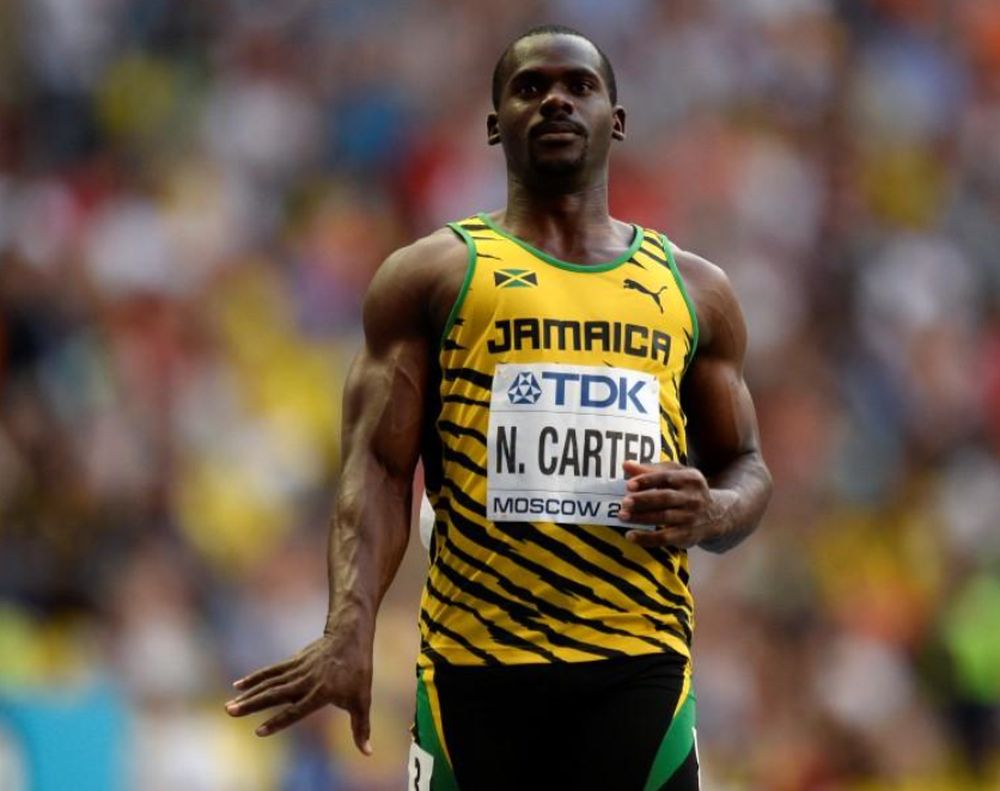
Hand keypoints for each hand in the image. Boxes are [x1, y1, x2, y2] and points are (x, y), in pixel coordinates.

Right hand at [225, 632, 373, 753]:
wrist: (350, 636)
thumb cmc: (358, 670)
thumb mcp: (363, 699)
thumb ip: (361, 727)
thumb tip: (367, 752)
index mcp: (321, 693)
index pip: (296, 710)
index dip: (278, 722)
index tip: (259, 732)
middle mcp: (306, 681)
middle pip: (275, 695)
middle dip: (253, 705)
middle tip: (231, 712)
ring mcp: (298, 670)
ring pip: (270, 683)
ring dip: (249, 694)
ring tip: (229, 706)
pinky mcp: (294, 661)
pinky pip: (272, 671)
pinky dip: (255, 677)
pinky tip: (238, 685)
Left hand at [618, 460, 731, 547]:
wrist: (716, 515)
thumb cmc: (687, 490)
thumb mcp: (676, 475)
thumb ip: (651, 470)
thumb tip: (625, 465)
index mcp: (690, 478)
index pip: (666, 477)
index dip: (647, 481)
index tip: (629, 485)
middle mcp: (693, 497)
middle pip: (665, 498)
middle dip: (643, 500)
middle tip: (624, 502)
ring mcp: (691, 517)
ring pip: (663, 518)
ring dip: (641, 518)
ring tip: (622, 516)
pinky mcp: (686, 535)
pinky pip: (664, 538)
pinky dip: (646, 538)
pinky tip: (630, 536)